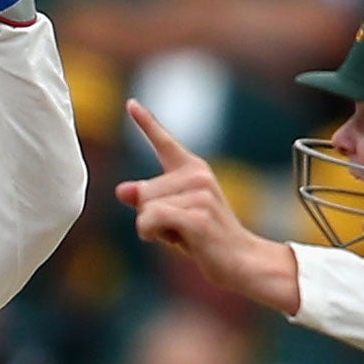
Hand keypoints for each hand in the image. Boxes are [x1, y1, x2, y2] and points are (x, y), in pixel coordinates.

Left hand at [118, 100, 300, 313]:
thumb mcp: (172, 217)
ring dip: (154, 229)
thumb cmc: (205, 238)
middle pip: (142, 191)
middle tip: (179, 228)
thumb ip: (147, 201)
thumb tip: (122, 190)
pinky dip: (151, 234)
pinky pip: (150, 219)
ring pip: (145, 208)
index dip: (145, 122)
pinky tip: (176, 240)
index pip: (164, 142)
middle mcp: (197, 174)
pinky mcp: (197, 214)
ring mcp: (199, 192)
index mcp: (192, 169)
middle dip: (150, 216)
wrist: (241, 260)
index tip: (130, 103)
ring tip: (184, 234)